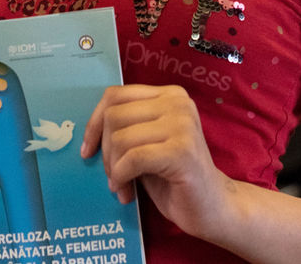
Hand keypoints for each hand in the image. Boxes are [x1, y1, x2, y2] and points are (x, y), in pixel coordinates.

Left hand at [80, 84, 232, 240]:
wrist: (211, 207)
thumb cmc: (174, 177)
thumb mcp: (146, 143)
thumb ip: (126, 127)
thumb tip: (90, 129)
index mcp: (169, 94)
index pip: (115, 95)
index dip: (94, 123)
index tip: (88, 149)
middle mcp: (177, 103)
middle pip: (114, 116)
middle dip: (105, 151)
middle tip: (113, 176)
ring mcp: (182, 124)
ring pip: (121, 138)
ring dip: (113, 169)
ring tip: (122, 187)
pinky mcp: (182, 151)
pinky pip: (133, 159)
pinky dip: (122, 177)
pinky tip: (126, 192)